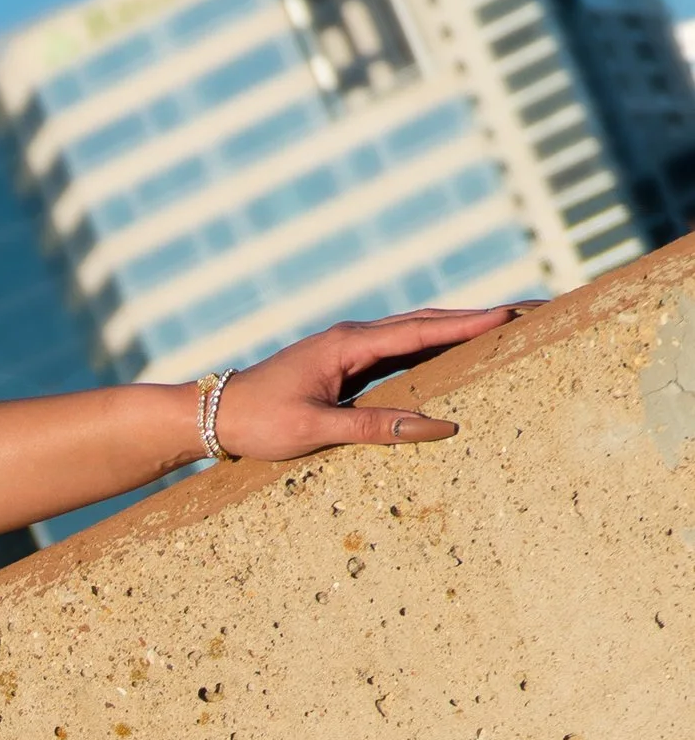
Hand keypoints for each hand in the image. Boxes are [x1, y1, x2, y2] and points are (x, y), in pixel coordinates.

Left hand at [214, 303, 518, 461]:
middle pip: (428, 322)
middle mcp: (354, 338)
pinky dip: (432, 347)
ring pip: (416, 332)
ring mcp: (350, 349)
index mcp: (349, 345)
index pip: (422, 331)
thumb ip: (375, 427)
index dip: (469, 324)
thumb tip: (436, 427)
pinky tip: (454, 352)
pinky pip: (399, 352)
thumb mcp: (315, 429)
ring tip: (504, 325)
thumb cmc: (259, 422)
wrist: (214, 413)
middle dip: (478, 317)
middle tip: (527, 310)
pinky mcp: (345, 364)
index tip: (511, 315)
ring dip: (459, 328)